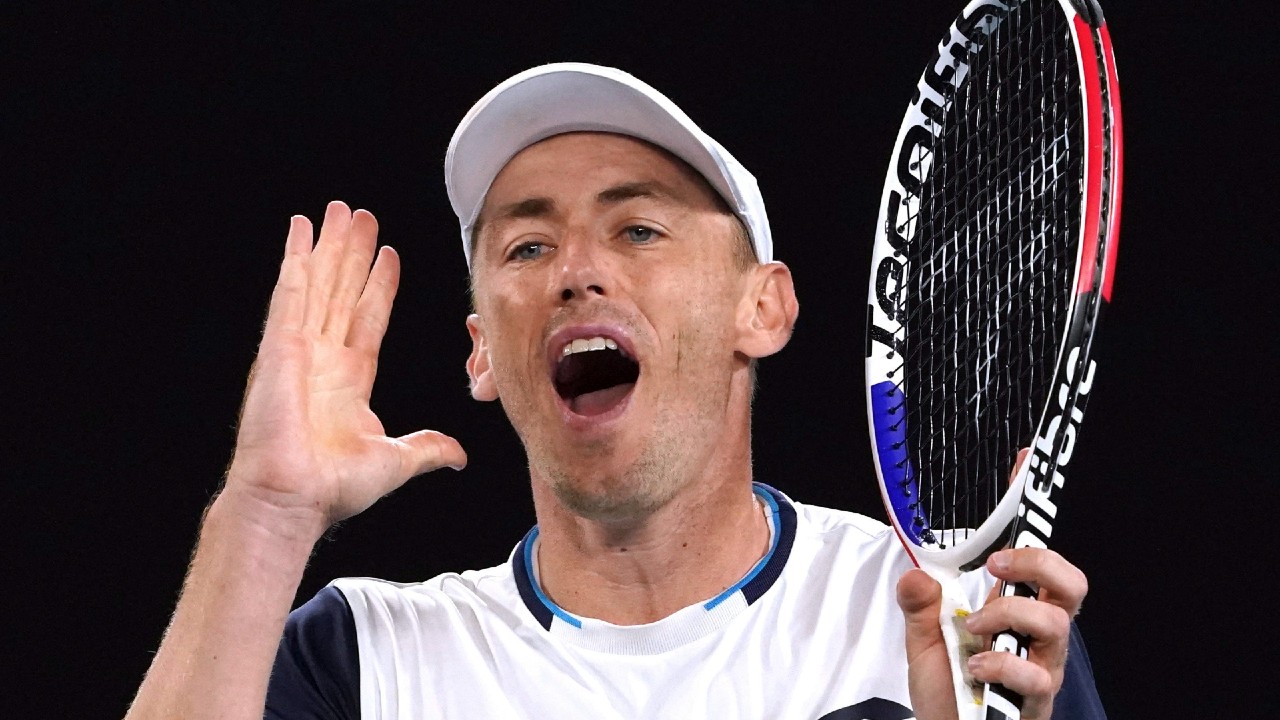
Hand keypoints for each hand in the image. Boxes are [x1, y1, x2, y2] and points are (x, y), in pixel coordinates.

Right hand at [224, 201, 466, 533]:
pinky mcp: (278, 347)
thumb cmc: (332, 488)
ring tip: (339, 210)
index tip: (389, 254)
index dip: (379, 285)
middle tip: (361, 215)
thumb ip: (428, 449)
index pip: (368, 318)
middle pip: (342, 292)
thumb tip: (459, 455)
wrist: (295, 499)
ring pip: (318, 283)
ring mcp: (298, 349)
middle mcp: (322, 359)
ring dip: (328, 246)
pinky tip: (300, 230)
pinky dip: (294, 260)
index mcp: (348, 381)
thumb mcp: (396, 461)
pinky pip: (289, 293)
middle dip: (353, 253)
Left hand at [897, 548, 1087, 719]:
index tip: (997, 554)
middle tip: (998, 570)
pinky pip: (1035, 676)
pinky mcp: (1036, 701)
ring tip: (974, 628)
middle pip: (1072, 588)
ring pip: (1054, 624)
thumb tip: (916, 575)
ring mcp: (1042, 669)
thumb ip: (920, 608)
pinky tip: (977, 669)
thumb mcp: (924, 642)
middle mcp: (1038, 639)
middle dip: (1039, 566)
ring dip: (1008, 614)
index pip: (1049, 575)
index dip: (1036, 553)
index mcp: (1017, 616)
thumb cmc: (946, 690)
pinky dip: (1003, 665)